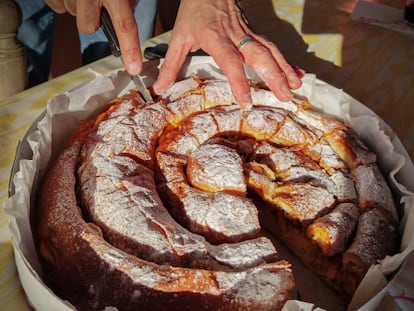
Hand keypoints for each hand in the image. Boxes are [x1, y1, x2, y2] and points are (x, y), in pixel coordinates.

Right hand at [45, 0, 142, 74]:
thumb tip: (128, 9)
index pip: (125, 25)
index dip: (130, 49)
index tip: (134, 69)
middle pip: (88, 28)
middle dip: (92, 20)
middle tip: (96, 4)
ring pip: (73, 16)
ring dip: (79, 7)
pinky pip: (57, 6)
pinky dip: (64, 0)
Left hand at [153, 0, 302, 108]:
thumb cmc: (192, 14)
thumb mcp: (178, 38)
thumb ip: (171, 65)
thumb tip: (160, 89)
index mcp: (216, 38)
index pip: (230, 61)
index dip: (239, 81)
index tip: (246, 101)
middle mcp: (236, 36)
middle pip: (259, 55)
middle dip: (274, 76)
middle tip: (284, 96)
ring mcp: (248, 33)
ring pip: (270, 50)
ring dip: (284, 69)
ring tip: (295, 87)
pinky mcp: (254, 32)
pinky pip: (272, 46)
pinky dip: (286, 60)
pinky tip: (296, 72)